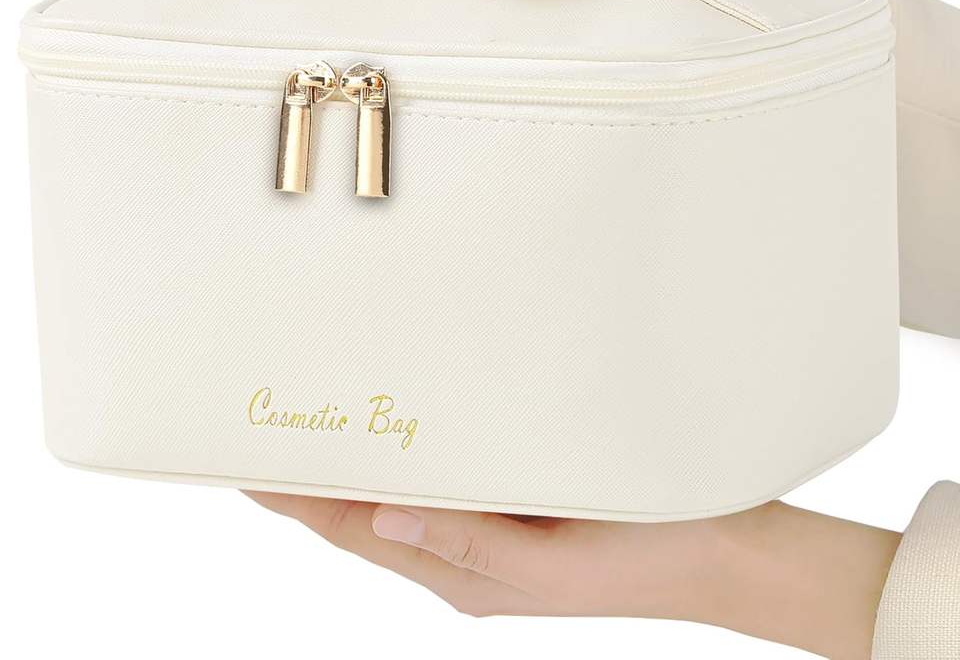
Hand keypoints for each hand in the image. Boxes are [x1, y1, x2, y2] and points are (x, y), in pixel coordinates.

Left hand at [247, 492, 898, 659]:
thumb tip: (385, 518)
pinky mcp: (519, 514)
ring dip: (358, 469)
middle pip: (366, 517)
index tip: (240, 461)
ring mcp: (491, 537)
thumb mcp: (551, 562)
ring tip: (316, 426)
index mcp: (464, 574)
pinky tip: (406, 434)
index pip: (353, 530)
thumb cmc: (647, 555)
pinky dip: (413, 462)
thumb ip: (467, 541)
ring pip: (402, 501)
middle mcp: (465, 558)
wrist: (723, 556)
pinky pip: (447, 486)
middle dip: (312, 480)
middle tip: (264, 429)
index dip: (293, 498)